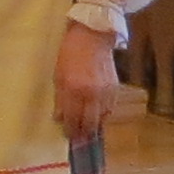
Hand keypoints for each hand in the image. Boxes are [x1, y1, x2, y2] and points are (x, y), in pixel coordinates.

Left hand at [55, 20, 118, 144]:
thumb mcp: (58, 75)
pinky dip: (103, 114)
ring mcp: (106, 92)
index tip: (68, 136)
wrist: (93, 35)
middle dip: (83, 133)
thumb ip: (60, 99)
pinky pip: (110, 108)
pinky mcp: (115, 88)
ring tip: (87, 128)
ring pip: (102, 118)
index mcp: (74, 90)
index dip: (70, 130)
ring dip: (94, 125)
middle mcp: (91, 94)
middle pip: (89, 124)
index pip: (72, 119)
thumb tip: (59, 118)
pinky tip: (96, 114)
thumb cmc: (70, 53)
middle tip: (78, 138)